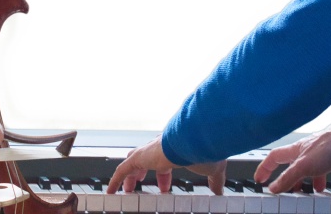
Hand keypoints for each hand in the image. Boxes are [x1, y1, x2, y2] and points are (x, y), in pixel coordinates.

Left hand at [107, 136, 226, 194]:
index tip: (163, 186)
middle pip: (145, 159)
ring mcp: (149, 151)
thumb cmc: (205, 150)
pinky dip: (115, 180)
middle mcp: (160, 148)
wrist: (198, 141)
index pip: (164, 161)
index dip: (163, 174)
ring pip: (132, 162)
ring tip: (125, 189)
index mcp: (176, 149)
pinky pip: (122, 169)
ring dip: (128, 176)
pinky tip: (111, 190)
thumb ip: (215, 180)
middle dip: (141, 173)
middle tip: (138, 184)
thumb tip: (219, 190)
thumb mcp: (212, 169)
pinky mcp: (140, 157)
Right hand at [254, 122, 330, 194]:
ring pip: (320, 167)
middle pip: (298, 164)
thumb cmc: (328, 145)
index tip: (261, 179)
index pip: (275, 157)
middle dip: (295, 178)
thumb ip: (288, 178)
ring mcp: (328, 151)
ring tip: (319, 191)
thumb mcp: (303, 166)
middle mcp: (311, 149)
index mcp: (297, 150)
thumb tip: (273, 187)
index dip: (265, 168)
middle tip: (293, 190)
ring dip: (318, 180)